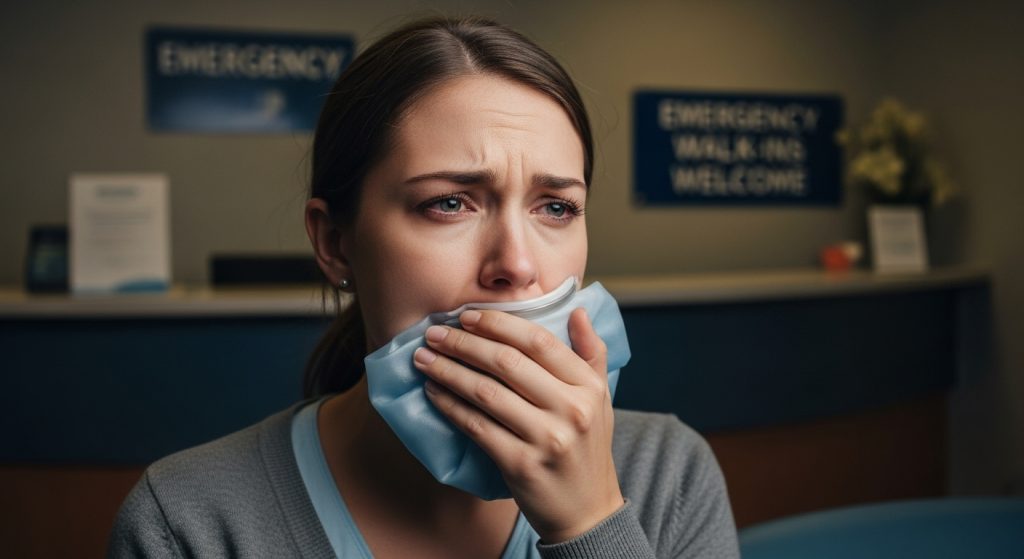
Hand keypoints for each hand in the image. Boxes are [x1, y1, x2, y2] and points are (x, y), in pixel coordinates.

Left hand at [412, 307, 623, 542]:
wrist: (587, 511)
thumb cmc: (587, 448)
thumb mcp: (601, 398)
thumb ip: (591, 352)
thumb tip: (576, 310)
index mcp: (588, 387)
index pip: (539, 341)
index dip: (498, 323)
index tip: (466, 316)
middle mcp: (571, 409)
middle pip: (507, 362)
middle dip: (464, 343)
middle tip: (433, 333)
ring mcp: (546, 438)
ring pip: (486, 392)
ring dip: (448, 371)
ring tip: (423, 359)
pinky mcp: (520, 464)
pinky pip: (476, 426)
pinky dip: (450, 406)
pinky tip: (433, 392)